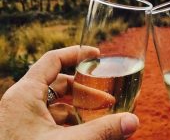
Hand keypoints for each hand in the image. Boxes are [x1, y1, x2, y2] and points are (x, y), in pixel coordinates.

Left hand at [0, 46, 138, 139]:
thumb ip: (101, 131)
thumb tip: (133, 121)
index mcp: (25, 94)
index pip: (53, 60)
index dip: (76, 53)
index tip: (97, 55)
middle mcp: (21, 103)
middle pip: (59, 83)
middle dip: (86, 89)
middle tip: (108, 98)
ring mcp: (22, 120)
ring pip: (55, 104)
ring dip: (79, 108)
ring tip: (100, 117)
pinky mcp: (25, 134)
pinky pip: (50, 121)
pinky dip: (69, 123)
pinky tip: (85, 133)